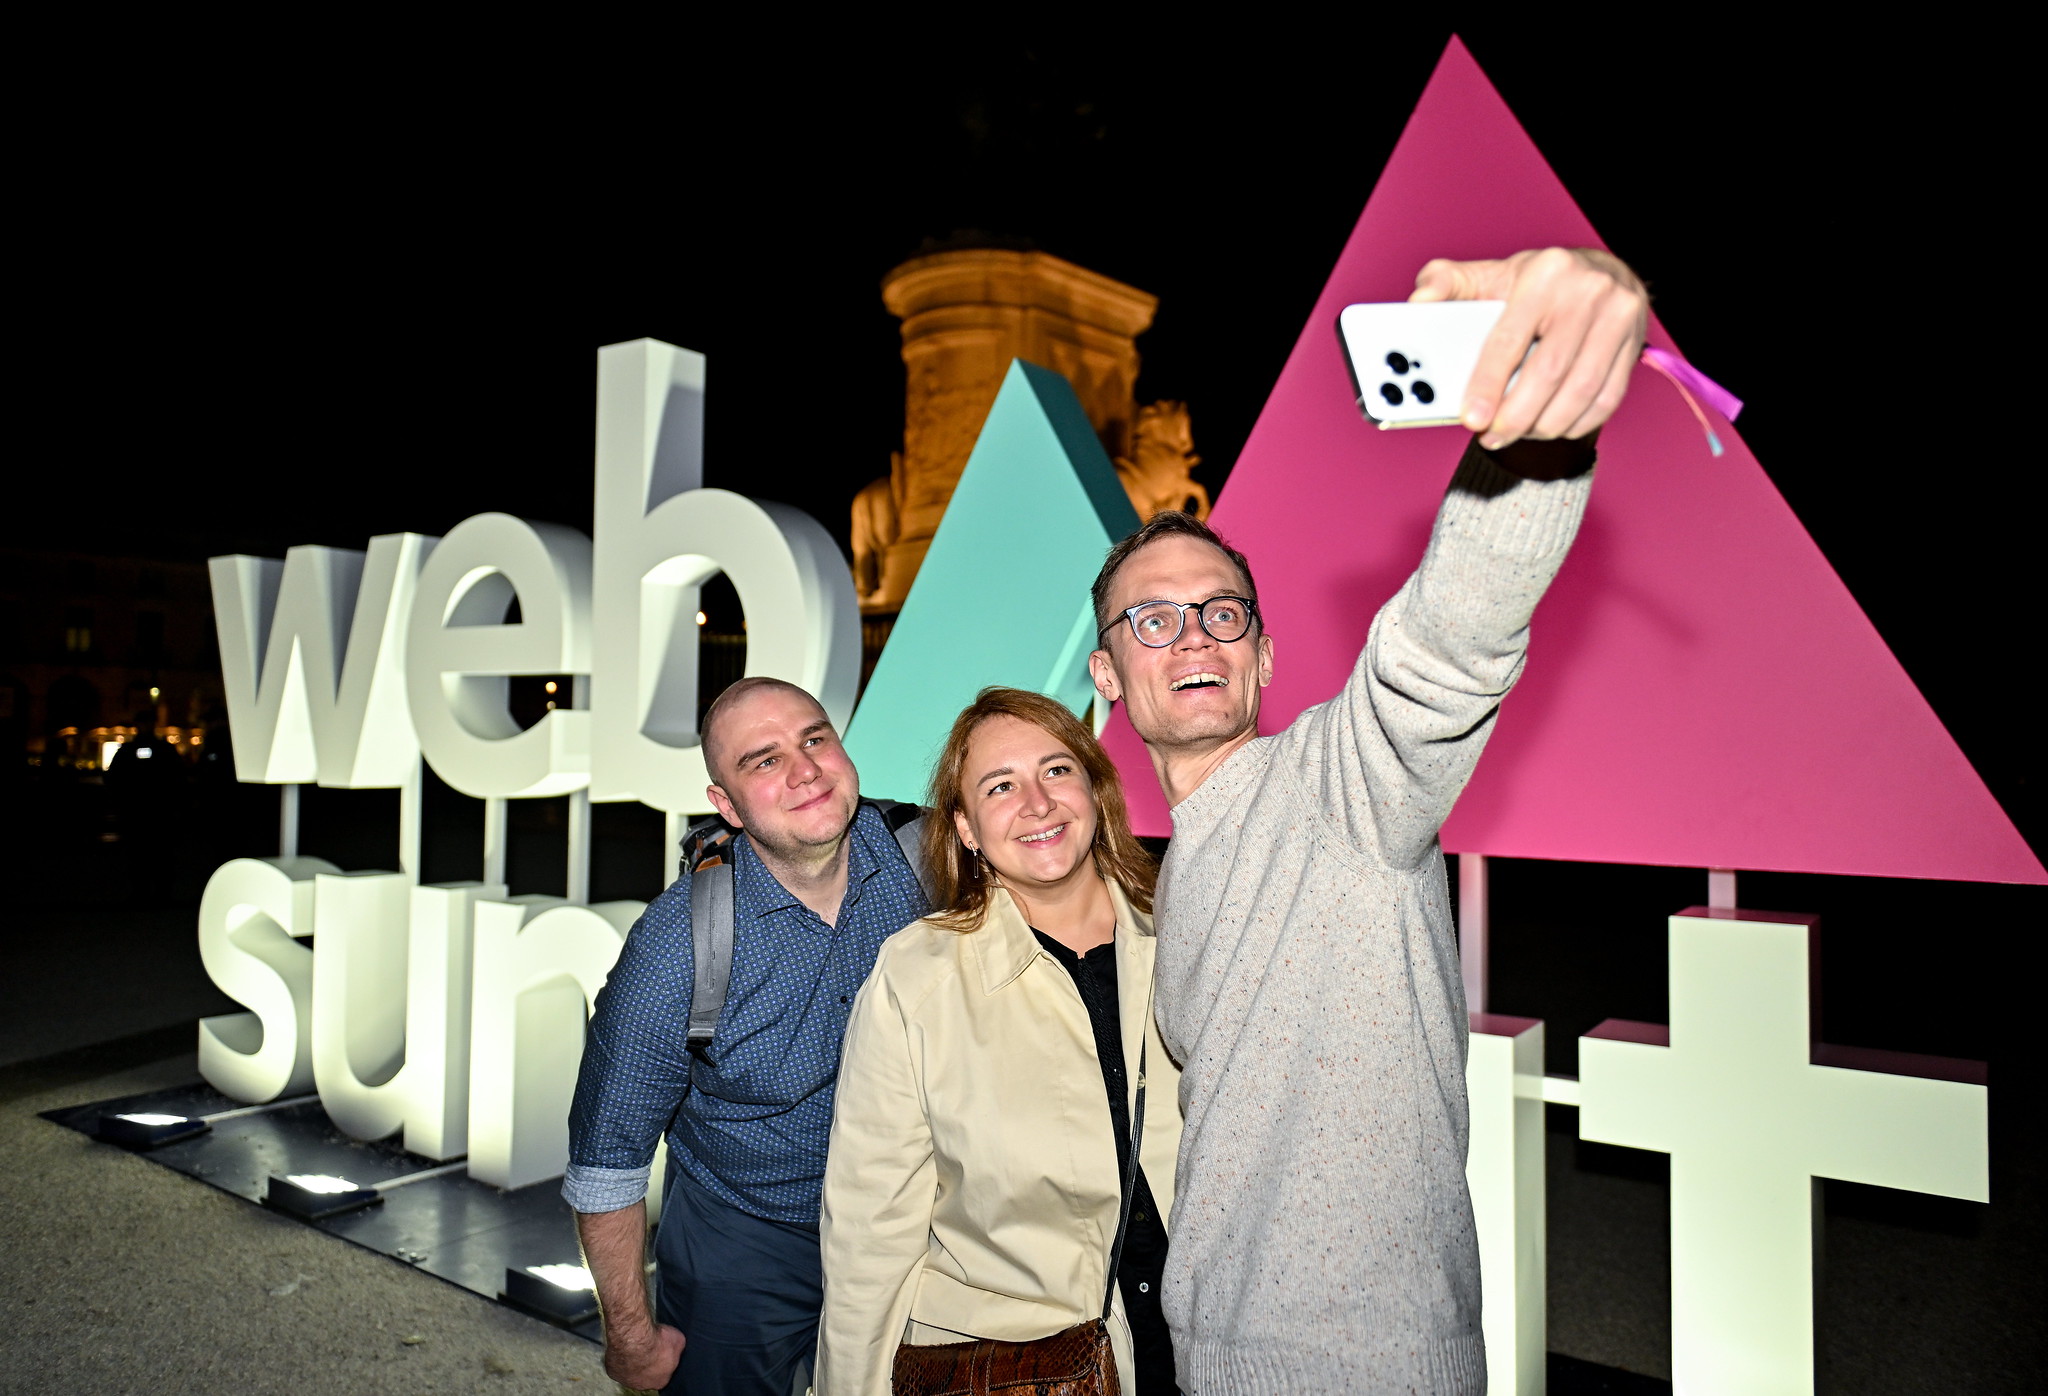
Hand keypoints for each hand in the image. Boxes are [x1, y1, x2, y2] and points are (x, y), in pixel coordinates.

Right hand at [604, 1321, 684, 1392]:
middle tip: (649, 1347)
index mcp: (661, 1381)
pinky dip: (620, 1356)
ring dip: (633, 1360)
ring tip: (636, 1344)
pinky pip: (617, 1364)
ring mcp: (626, 1379)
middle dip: (648, 1361)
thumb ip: (679, 1348)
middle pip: (647, 1374)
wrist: (634, 1338)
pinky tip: (625, 1346)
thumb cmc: (655, 1341)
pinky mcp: (613, 1372)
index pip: (664, 1374)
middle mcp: (643, 1384)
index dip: (663, 1360)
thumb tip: (679, 1346)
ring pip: (631, 1370)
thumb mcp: (679, 1341)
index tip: (662, 1350)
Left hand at [1410, 247, 1646, 449]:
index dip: (1488, 385)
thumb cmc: (1537, 282)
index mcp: (1544, 274)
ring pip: (1580, 392)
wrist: (1603, 273)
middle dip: (1515, 416)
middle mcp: (1586, 292)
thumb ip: (1446, 283)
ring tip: (1518, 434)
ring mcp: (1618, 318)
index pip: (1509, 340)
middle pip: (1547, 373)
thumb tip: (1418, 303)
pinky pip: (1607, 399)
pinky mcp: (1634, 345)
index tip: (1471, 419)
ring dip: (1545, 425)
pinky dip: (1576, 423)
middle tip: (1491, 436)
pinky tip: (1552, 427)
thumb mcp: (1490, 273)